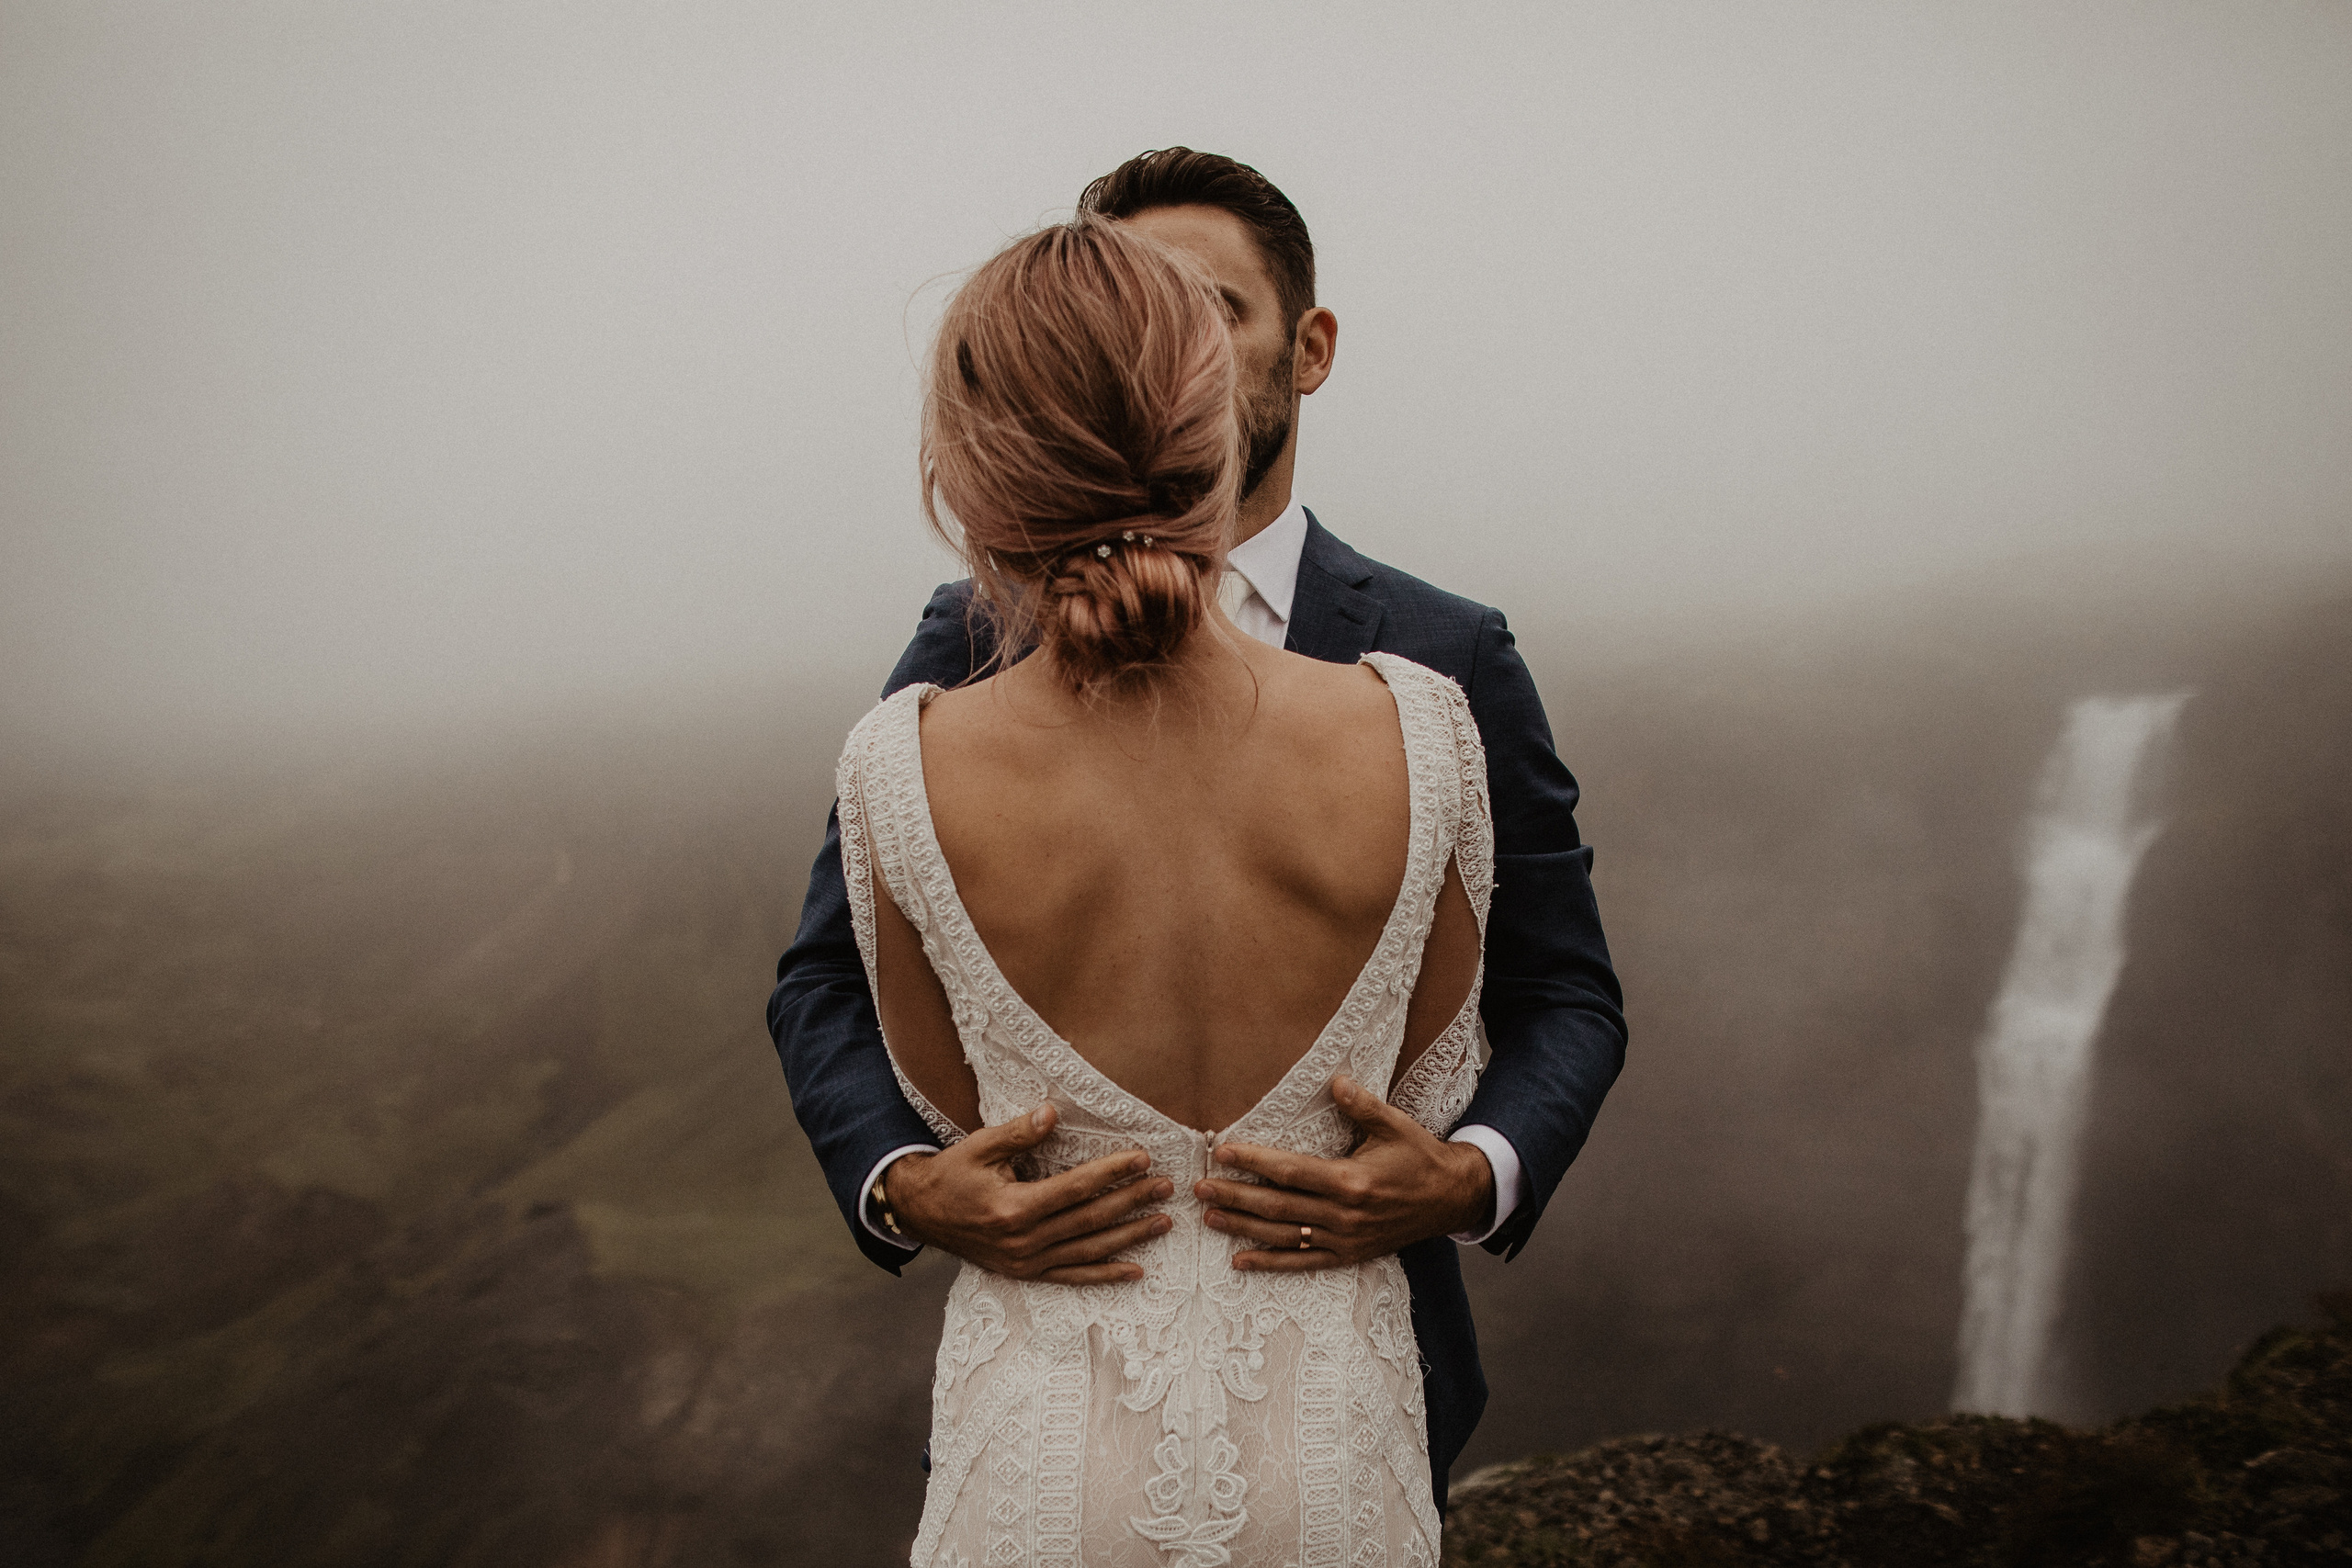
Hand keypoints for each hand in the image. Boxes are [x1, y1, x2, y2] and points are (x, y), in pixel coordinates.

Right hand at [885, 1103, 1173, 1284]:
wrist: (920, 1213)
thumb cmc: (952, 1174)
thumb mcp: (979, 1146)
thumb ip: (1018, 1133)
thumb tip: (1052, 1113)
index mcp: (1014, 1208)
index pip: (1076, 1188)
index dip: (1112, 1172)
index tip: (1142, 1158)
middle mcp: (1024, 1240)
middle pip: (1090, 1219)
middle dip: (1132, 1201)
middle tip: (1166, 1187)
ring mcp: (1026, 1261)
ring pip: (1089, 1251)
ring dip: (1129, 1237)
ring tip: (1162, 1222)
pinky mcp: (1025, 1273)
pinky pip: (1072, 1277)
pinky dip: (1105, 1274)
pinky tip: (1135, 1269)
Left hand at [1194, 1074, 1493, 1271]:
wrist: (1451, 1199)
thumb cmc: (1419, 1157)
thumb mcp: (1395, 1125)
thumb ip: (1362, 1105)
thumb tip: (1334, 1080)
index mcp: (1351, 1181)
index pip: (1290, 1171)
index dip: (1253, 1163)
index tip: (1221, 1153)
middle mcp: (1343, 1214)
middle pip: (1278, 1206)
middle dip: (1235, 1196)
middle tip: (1198, 1188)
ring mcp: (1344, 1239)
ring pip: (1283, 1236)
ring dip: (1243, 1228)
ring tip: (1209, 1217)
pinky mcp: (1348, 1255)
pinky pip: (1302, 1263)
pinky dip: (1269, 1264)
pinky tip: (1239, 1261)